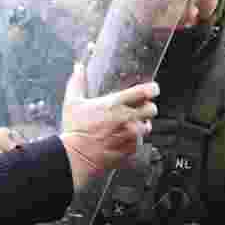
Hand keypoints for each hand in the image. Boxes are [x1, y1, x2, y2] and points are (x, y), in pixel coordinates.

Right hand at [60, 61, 157, 190]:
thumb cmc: (74, 130)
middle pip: (152, 110)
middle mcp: (126, 119)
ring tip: (127, 128)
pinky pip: (140, 145)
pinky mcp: (130, 151)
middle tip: (139, 110)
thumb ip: (78, 82)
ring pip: (147, 128)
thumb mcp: (72, 103)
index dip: (152, 89)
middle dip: (148, 108)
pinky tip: (121, 141)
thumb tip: (78, 67)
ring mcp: (130, 137)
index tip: (153, 90)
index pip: (144, 92)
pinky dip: (134, 143)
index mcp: (114, 104)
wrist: (74, 157)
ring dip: (140, 126)